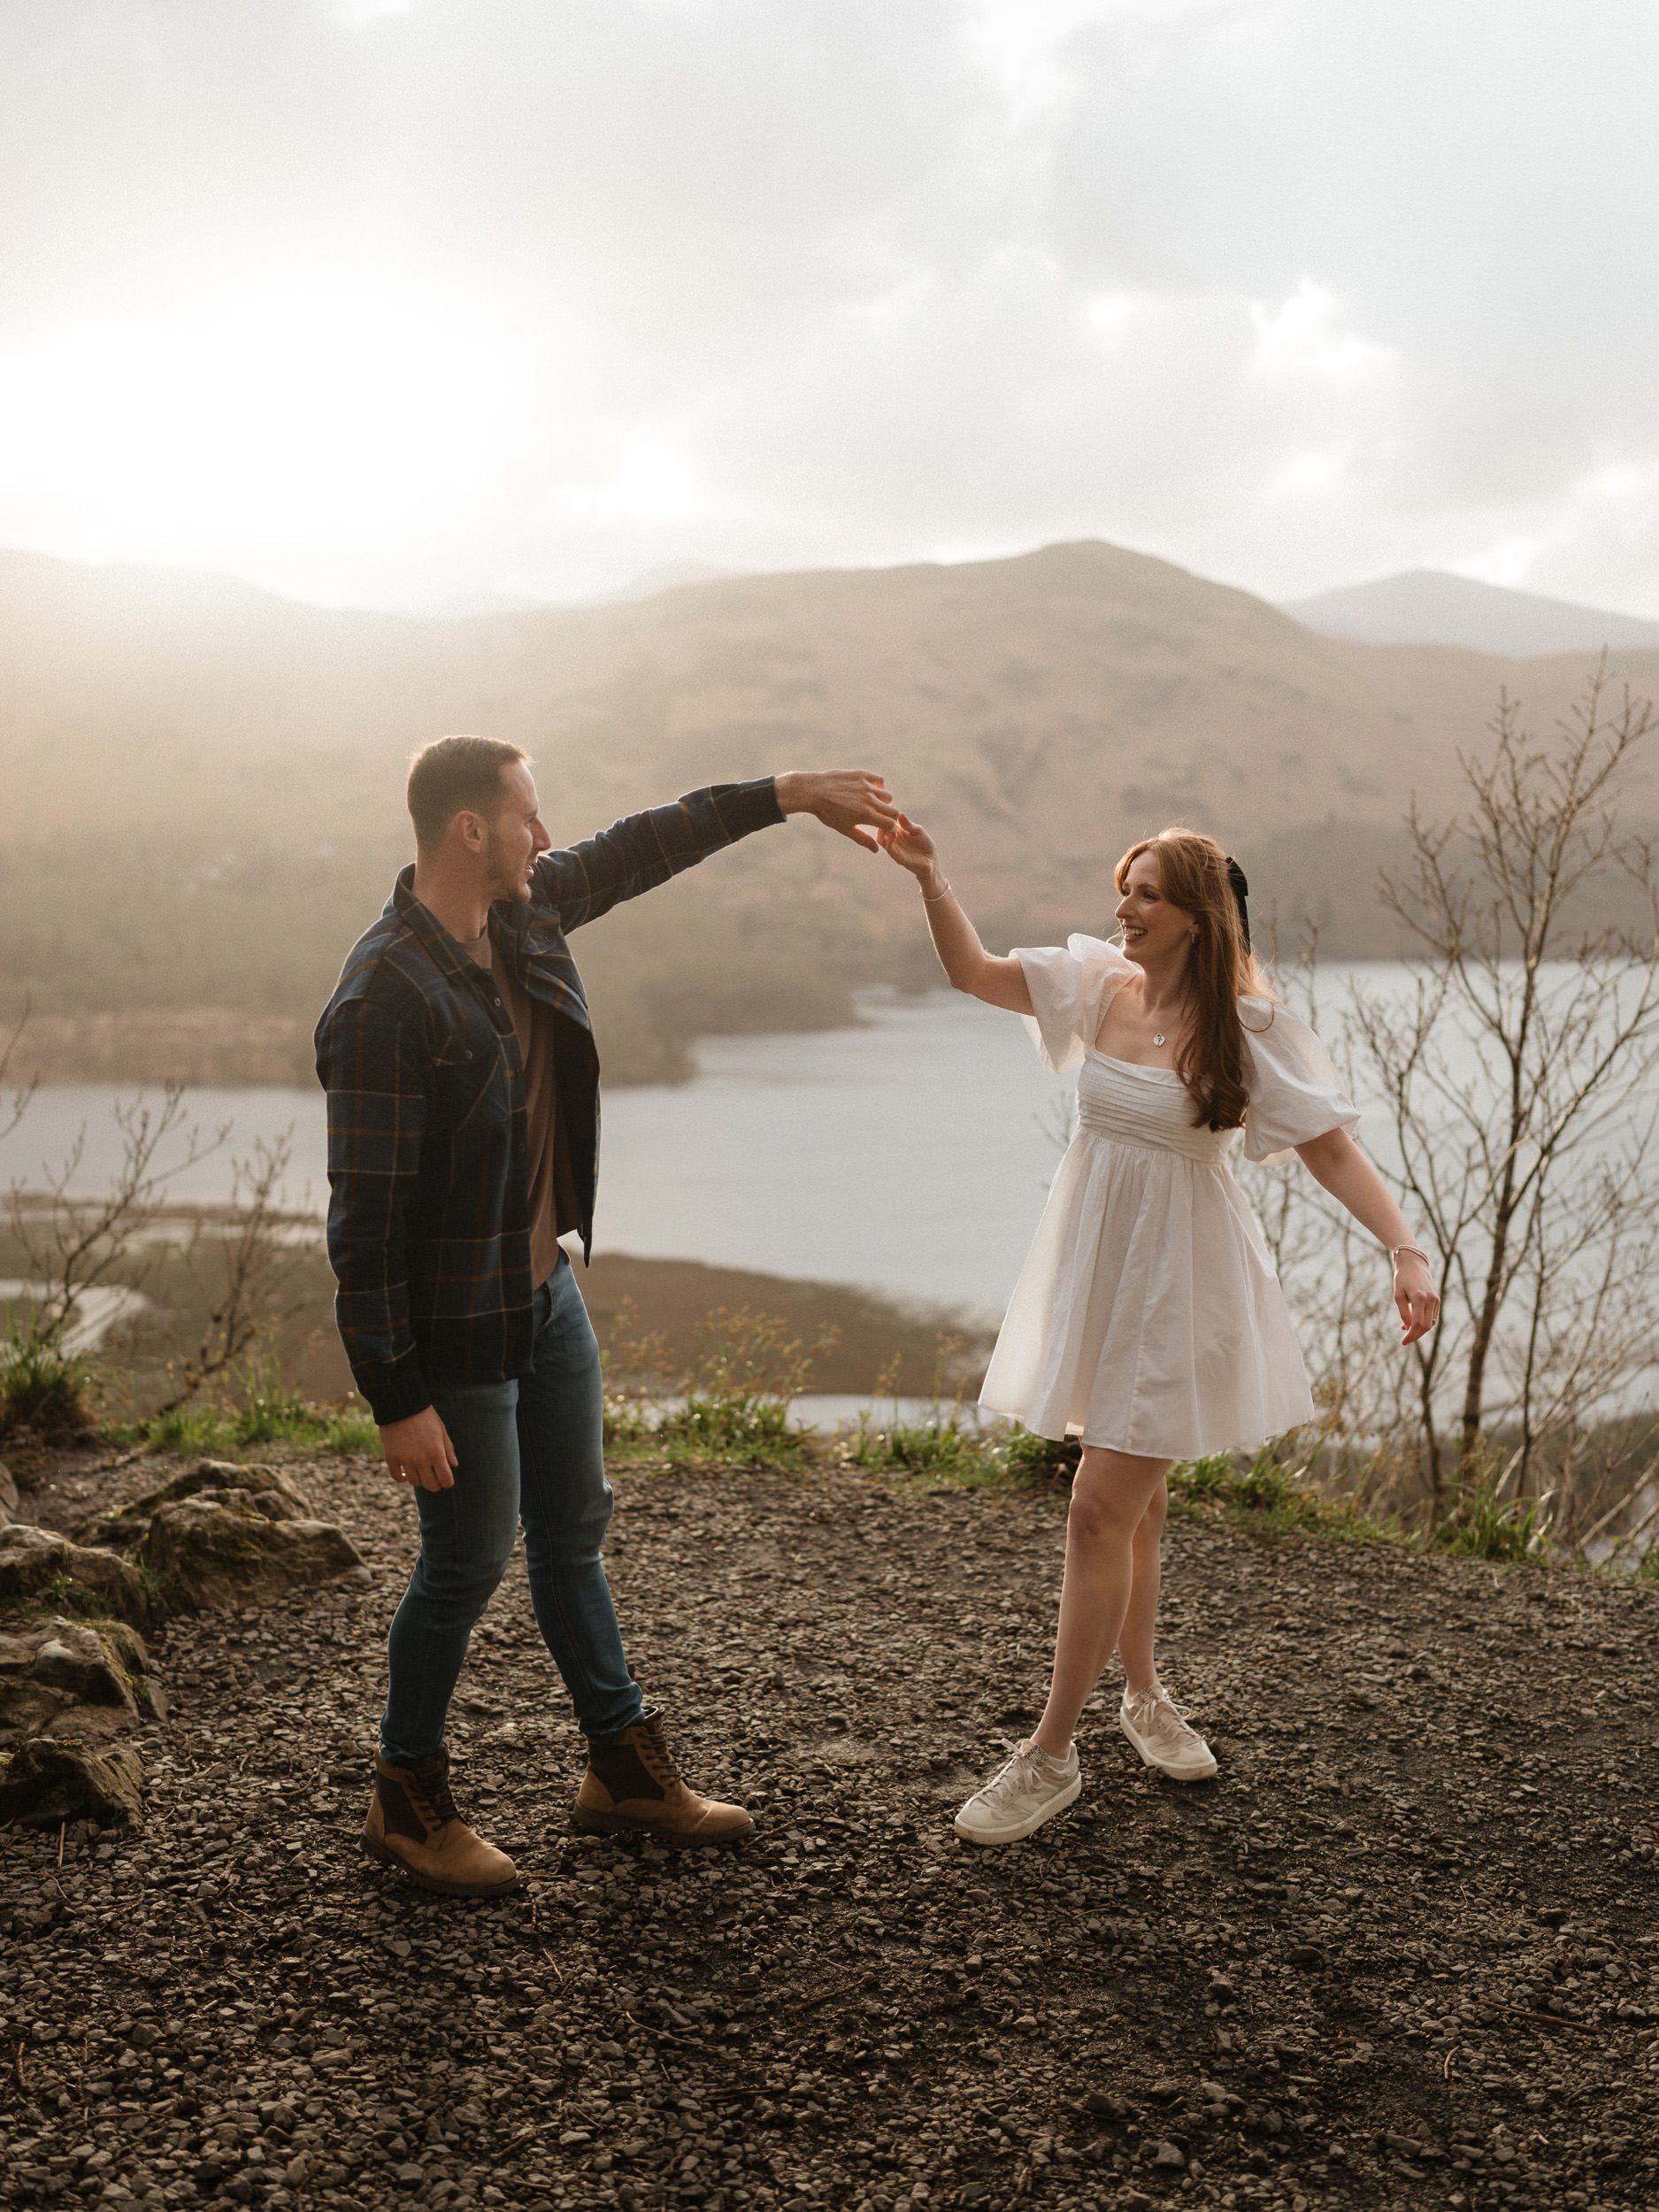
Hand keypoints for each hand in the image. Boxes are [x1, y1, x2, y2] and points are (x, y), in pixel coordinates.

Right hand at [379, 1405, 458, 1490]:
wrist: (401, 1404)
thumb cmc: (425, 1415)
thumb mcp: (441, 1429)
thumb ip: (448, 1449)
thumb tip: (454, 1465)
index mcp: (436, 1452)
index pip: (445, 1479)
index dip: (448, 1483)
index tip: (447, 1481)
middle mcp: (421, 1459)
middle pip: (430, 1484)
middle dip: (435, 1485)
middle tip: (436, 1481)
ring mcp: (405, 1460)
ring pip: (414, 1482)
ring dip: (419, 1480)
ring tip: (421, 1473)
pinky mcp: (391, 1457)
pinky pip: (396, 1476)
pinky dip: (401, 1478)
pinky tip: (405, 1475)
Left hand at [773, 769, 899, 851]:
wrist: (813, 791)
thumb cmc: (827, 813)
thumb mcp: (845, 828)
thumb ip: (862, 839)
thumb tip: (876, 850)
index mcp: (866, 815)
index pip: (891, 824)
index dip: (889, 828)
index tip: (883, 828)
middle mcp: (869, 800)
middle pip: (893, 811)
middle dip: (890, 816)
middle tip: (880, 816)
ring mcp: (866, 786)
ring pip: (887, 796)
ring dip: (884, 802)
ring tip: (873, 803)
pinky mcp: (862, 775)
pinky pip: (879, 780)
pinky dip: (878, 786)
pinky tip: (869, 791)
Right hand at [876, 811, 942, 888]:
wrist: (931, 861)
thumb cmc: (925, 845)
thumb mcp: (918, 831)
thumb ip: (908, 824)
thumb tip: (900, 813)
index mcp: (897, 831)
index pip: (886, 821)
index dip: (886, 814)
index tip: (890, 805)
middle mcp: (893, 839)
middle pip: (880, 829)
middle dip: (881, 821)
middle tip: (885, 814)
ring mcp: (894, 848)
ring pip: (881, 839)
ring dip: (883, 831)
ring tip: (889, 824)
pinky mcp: (898, 857)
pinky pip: (889, 849)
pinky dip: (889, 842)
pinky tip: (893, 835)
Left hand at [1393, 1253, 1440, 1345]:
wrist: (1414, 1264)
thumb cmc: (1402, 1279)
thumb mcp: (1398, 1295)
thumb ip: (1403, 1313)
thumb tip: (1408, 1328)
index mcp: (1419, 1298)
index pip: (1417, 1323)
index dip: (1411, 1335)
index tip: (1403, 1342)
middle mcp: (1431, 1299)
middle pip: (1426, 1326)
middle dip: (1416, 1335)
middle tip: (1405, 1340)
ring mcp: (1436, 1299)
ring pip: (1431, 1323)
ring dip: (1420, 1330)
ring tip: (1406, 1329)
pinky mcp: (1437, 1299)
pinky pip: (1433, 1316)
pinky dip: (1424, 1322)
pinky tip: (1412, 1323)